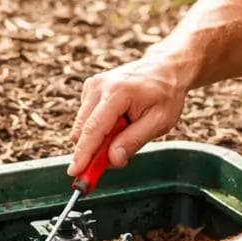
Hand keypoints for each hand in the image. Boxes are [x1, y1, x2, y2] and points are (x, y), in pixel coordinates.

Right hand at [68, 56, 189, 177]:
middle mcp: (99, 86)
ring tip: (126, 131)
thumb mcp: (160, 121)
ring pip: (82, 126)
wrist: (165, 68)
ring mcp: (92, 85)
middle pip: (82, 129)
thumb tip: (113, 160)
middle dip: (90, 152)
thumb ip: (134, 141)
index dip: (83, 154)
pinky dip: (99, 128)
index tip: (75, 172)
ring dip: (98, 139)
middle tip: (107, 165)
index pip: (93, 129)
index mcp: (117, 92)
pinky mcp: (90, 88)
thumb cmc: (166, 94)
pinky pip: (86, 118)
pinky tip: (119, 122)